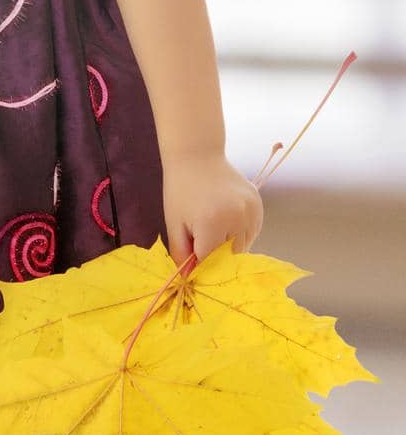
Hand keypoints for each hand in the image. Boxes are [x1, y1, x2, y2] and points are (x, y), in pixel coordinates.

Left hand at [161, 150, 264, 270]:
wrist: (197, 156)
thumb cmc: (180, 190)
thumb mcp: (174, 222)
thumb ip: (181, 252)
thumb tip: (190, 278)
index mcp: (212, 223)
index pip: (211, 262)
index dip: (200, 266)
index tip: (192, 266)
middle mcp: (237, 218)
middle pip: (230, 257)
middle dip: (215, 257)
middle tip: (201, 244)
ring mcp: (251, 211)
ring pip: (244, 247)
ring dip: (229, 247)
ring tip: (212, 226)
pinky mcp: (259, 206)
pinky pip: (252, 233)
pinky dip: (240, 234)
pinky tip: (224, 219)